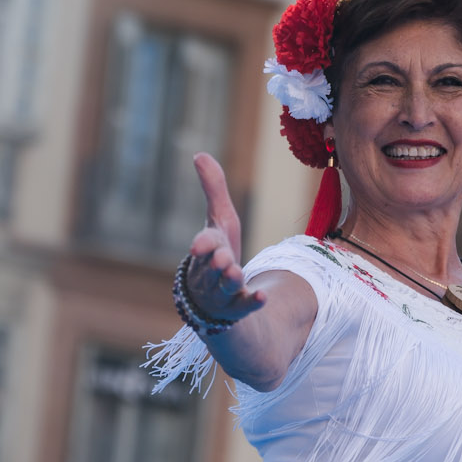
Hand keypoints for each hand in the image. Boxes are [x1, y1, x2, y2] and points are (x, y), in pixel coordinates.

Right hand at [184, 153, 266, 324]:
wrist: (216, 297)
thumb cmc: (218, 251)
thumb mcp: (219, 219)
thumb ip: (213, 188)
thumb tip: (199, 153)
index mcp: (207, 250)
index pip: (203, 246)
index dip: (203, 245)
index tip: (200, 246)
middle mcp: (210, 273)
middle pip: (211, 268)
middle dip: (215, 263)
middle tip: (222, 258)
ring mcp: (222, 293)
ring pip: (225, 287)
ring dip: (230, 280)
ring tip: (236, 273)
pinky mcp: (236, 309)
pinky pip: (243, 307)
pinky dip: (251, 302)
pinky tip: (262, 297)